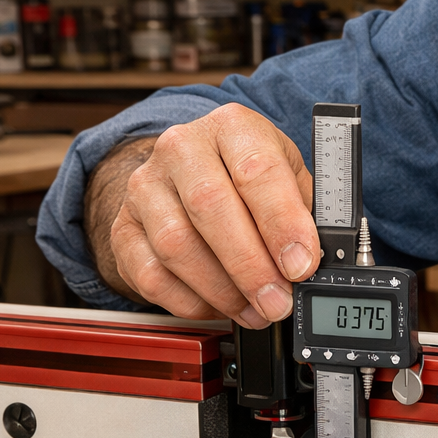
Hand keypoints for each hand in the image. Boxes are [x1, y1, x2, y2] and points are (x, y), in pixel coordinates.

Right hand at [94, 104, 318, 326]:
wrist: (191, 173)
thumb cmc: (250, 177)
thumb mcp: (290, 177)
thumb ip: (305, 214)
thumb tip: (313, 261)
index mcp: (232, 127)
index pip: (256, 170)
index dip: (281, 223)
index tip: (301, 264)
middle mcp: (181, 148)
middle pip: (210, 207)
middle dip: (251, 266)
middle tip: (278, 301)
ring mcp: (145, 188)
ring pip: (176, 245)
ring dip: (222, 290)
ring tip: (256, 309)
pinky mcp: (123, 228)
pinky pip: (151, 275)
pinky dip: (191, 301)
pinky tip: (221, 306)